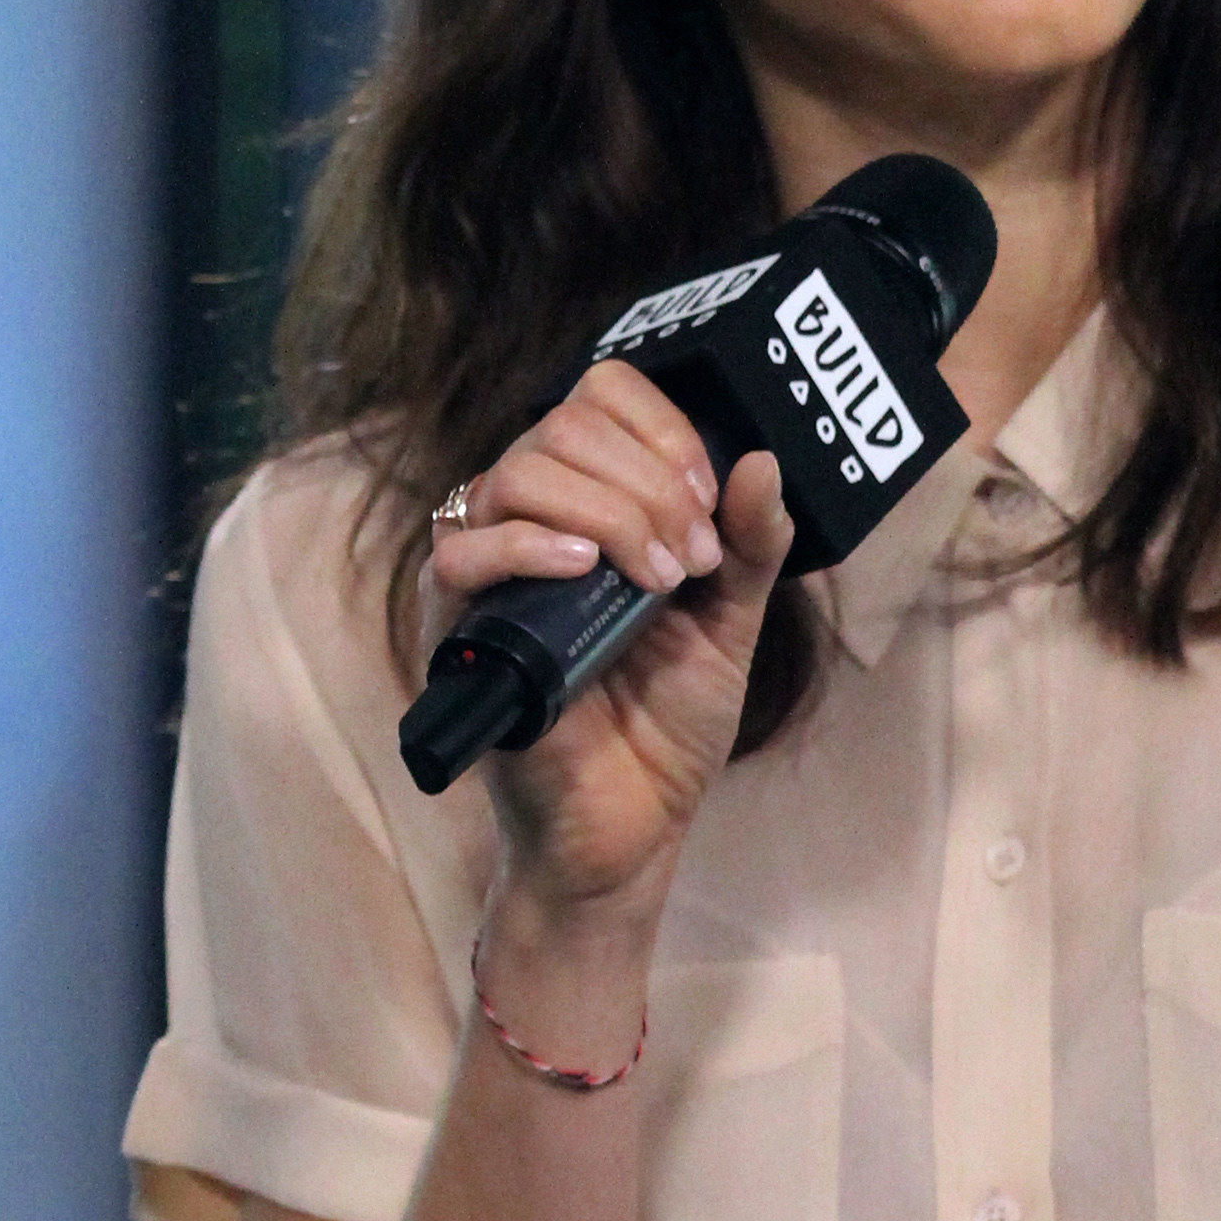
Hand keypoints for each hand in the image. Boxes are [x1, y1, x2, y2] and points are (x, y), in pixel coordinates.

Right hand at [425, 363, 794, 912]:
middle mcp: (534, 521)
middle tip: (693, 560)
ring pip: (517, 474)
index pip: (601, 397)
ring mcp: (490, 571)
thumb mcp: (732, 621)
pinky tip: (582, 571)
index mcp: (596, 503)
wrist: (632, 824)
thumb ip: (753, 544)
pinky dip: (526, 546)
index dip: (661, 429)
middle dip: (647, 481)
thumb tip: (760, 461)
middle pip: (563, 426)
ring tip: (656, 579)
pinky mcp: (459, 628)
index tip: (709, 501)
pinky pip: (461, 552)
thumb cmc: (670, 722)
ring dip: (606, 512)